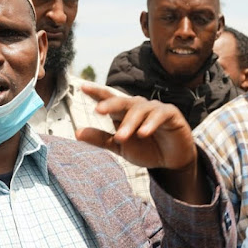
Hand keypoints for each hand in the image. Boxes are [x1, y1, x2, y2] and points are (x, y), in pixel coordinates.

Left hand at [76, 84, 195, 169]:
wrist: (170, 160)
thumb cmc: (145, 149)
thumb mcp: (120, 147)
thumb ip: (100, 139)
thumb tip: (77, 133)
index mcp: (123, 112)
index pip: (109, 99)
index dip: (96, 92)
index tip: (82, 87)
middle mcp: (138, 106)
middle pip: (122, 101)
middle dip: (110, 104)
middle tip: (98, 110)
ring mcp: (155, 108)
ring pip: (140, 110)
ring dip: (129, 123)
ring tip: (121, 137)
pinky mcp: (171, 114)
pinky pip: (160, 115)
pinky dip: (151, 123)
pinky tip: (143, 132)